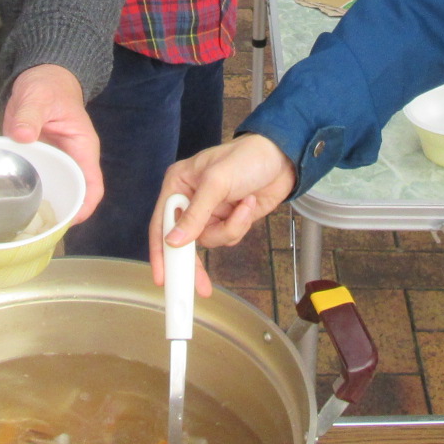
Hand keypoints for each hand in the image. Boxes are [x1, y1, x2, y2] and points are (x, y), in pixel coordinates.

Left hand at [5, 63, 102, 219]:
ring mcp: (56, 162)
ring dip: (45, 207)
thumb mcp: (37, 97)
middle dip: (62, 213)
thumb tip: (23, 136)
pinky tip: (13, 208)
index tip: (68, 222)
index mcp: (82, 148)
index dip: (85, 206)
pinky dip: (30, 195)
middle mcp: (72, 160)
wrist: (41, 77)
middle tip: (39, 231)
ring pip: (57, 191)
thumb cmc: (47, 86)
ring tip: (25, 225)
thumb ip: (30, 115)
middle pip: (75, 194)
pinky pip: (39, 183)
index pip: (92, 184)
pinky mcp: (41, 161)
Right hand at [149, 135, 296, 296]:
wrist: (283, 158)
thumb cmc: (246, 157)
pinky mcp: (230, 219)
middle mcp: (191, 199)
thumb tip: (173, 241)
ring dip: (230, 228)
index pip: (162, 222)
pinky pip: (229, 237)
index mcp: (179, 184)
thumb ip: (195, 213)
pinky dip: (241, 224)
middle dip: (196, 260)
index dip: (161, 251)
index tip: (163, 277)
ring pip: (211, 241)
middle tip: (201, 286)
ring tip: (244, 205)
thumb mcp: (217, 182)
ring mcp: (211, 212)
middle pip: (184, 240)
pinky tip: (249, 204)